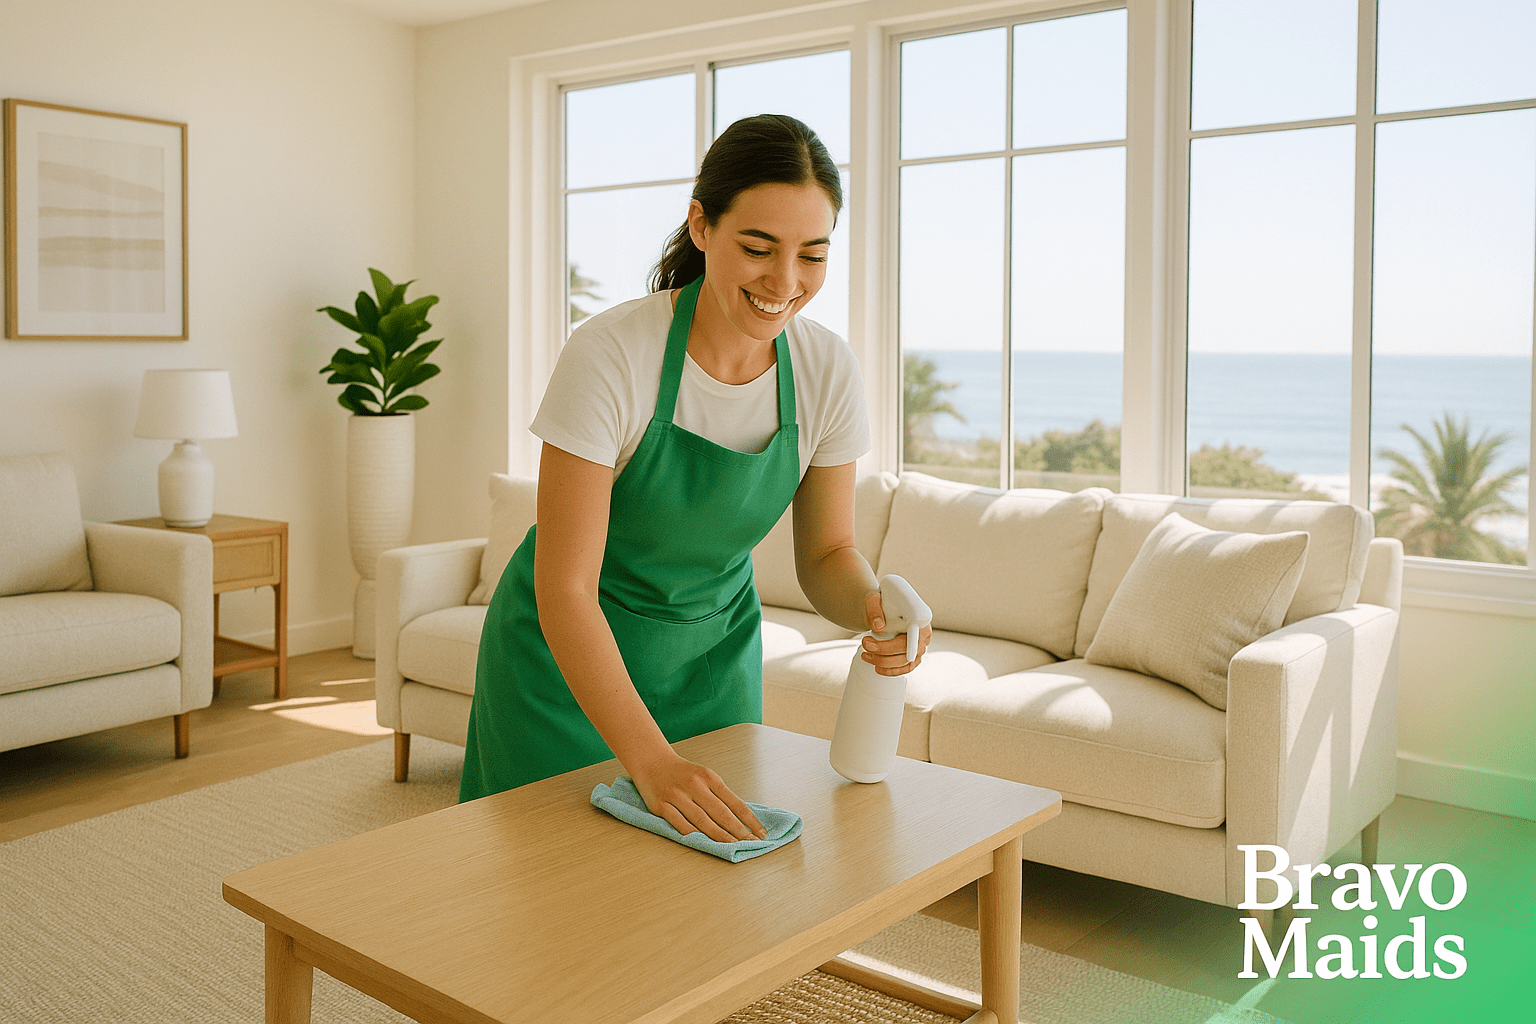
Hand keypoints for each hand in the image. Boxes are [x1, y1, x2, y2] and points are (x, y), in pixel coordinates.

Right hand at [627, 750, 766, 841]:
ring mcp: (677, 796)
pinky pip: (680, 824)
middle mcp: (694, 785)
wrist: (652, 761)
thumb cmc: (682, 772)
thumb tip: (741, 818)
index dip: (749, 819)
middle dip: (739, 830)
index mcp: (709, 777)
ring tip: (733, 846)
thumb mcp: (704, 776)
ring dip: (719, 836)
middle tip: (751, 844)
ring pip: (702, 821)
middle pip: (721, 813)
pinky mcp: (661, 806)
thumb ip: (719, 794)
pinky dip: (693, 835)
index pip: (734, 802)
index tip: (761, 833)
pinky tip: (704, 844)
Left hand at [861, 590, 931, 676]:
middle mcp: (923, 635)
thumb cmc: (881, 604)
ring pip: (906, 662)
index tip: (874, 644)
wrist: (882, 610)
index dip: (895, 643)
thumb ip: (874, 609)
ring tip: (866, 656)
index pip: (912, 635)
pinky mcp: (914, 657)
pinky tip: (877, 668)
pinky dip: (892, 671)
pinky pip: (906, 668)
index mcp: (919, 620)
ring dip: (884, 663)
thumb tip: (878, 626)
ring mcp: (920, 648)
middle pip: (907, 651)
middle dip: (883, 652)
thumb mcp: (874, 600)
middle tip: (865, 645)